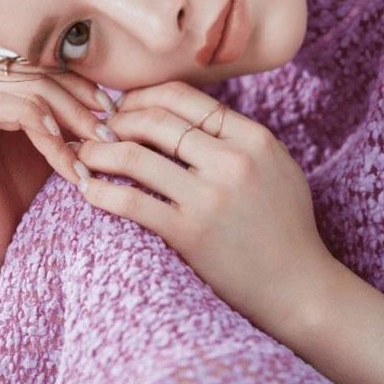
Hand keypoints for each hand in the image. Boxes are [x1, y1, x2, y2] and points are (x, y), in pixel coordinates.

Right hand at [0, 60, 113, 275]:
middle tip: (108, 131)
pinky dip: (39, 123)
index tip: (112, 109)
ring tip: (94, 145)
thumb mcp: (50, 141)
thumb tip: (114, 82)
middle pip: (32, 73)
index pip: (37, 65)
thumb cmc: (23, 196)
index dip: (78, 83)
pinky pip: (3, 106)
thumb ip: (65, 107)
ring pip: (24, 88)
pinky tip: (62, 147)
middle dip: (77, 102)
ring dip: (66, 118)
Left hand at [72, 79, 336, 342]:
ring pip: (135, 156)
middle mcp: (231, 161)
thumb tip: (184, 112)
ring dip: (99, 151)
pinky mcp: (189, 233)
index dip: (144, 96)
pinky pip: (130, 202)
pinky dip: (99, 192)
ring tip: (84, 153)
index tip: (124, 106)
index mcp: (253, 138)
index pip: (184, 97)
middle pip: (156, 120)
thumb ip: (236, 136)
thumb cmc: (286, 226)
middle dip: (117, 120)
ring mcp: (209, 197)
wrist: (299, 287)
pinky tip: (86, 188)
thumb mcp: (275, 165)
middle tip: (97, 129)